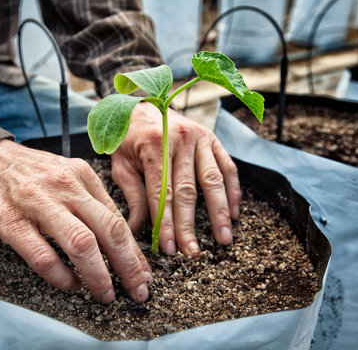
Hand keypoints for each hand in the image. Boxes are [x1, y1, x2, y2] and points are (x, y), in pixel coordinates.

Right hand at [0, 140, 151, 302]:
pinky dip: (61, 276)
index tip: (144, 274)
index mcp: (82, 176)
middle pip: (109, 231)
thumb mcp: (66, 175)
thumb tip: (120, 241)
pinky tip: (70, 285)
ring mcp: (38, 204)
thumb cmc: (29, 173)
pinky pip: (43, 255)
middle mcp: (65, 187)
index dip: (135, 251)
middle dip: (129, 266)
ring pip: (81, 244)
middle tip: (137, 291)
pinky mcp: (11, 222)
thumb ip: (91, 203)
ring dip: (98, 276)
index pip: (118, 218)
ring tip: (106, 294)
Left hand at [111, 103, 240, 255]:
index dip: (166, 223)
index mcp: (153, 145)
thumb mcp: (122, 165)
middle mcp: (180, 139)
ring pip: (212, 181)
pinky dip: (233, 191)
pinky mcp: (213, 139)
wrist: (142, 105)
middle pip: (187, 191)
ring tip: (224, 239)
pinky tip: (235, 213)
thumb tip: (136, 232)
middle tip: (193, 252)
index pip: (162, 193)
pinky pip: (227, 167)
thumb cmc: (128, 139)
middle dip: (190, 225)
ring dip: (220, 212)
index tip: (169, 248)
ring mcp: (200, 137)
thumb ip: (132, 197)